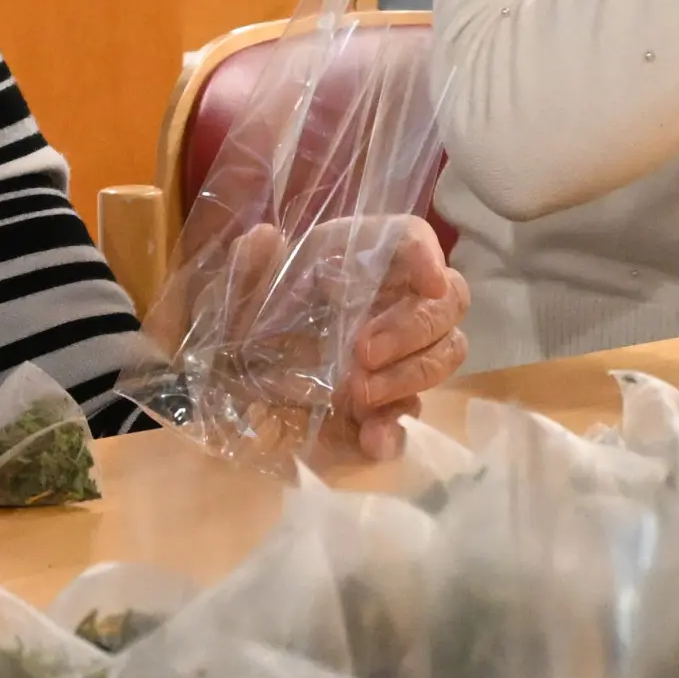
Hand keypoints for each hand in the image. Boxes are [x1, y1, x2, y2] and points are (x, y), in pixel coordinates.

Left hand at [177, 215, 469, 464]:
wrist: (231, 369)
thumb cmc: (248, 310)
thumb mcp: (239, 285)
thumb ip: (248, 262)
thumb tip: (264, 238)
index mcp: (360, 257)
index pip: (412, 239)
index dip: (428, 255)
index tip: (430, 284)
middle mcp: (393, 298)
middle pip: (447, 302)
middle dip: (413, 329)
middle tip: (363, 352)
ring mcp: (399, 352)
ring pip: (445, 354)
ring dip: (410, 376)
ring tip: (359, 393)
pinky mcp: (386, 400)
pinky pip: (409, 413)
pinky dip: (396, 429)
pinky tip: (372, 439)